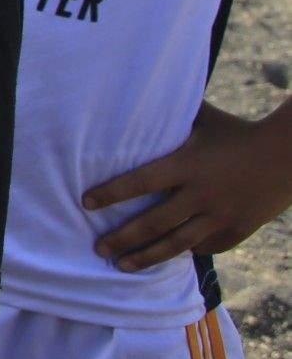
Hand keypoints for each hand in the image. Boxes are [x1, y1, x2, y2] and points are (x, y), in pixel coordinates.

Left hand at [85, 101, 291, 271]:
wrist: (289, 155)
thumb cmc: (239, 131)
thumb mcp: (203, 120)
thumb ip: (171, 116)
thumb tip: (137, 93)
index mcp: (188, 165)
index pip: (141, 182)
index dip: (111, 193)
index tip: (85, 203)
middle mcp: (202, 194)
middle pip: (154, 223)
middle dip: (122, 238)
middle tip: (97, 248)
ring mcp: (221, 216)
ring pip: (177, 244)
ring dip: (147, 257)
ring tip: (121, 265)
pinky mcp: (239, 229)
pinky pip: (206, 246)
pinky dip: (185, 251)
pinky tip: (168, 255)